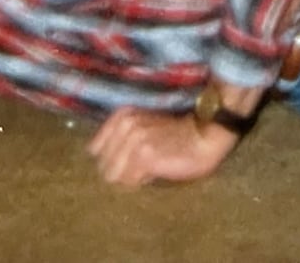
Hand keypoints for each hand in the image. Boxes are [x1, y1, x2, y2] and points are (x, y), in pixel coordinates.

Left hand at [87, 106, 239, 186]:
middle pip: (103, 166)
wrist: (205, 134)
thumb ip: (121, 137)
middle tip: (139, 169)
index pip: (95, 150)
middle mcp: (125, 125)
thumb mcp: (143, 124)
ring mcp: (135, 140)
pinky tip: (154, 174)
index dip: (108, 161)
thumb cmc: (175, 133)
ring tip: (147, 172)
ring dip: (129, 179)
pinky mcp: (146, 157)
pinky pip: (130, 182)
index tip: (123, 165)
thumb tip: (102, 163)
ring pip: (114, 177)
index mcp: (122, 116)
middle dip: (118, 172)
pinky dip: (140, 183)